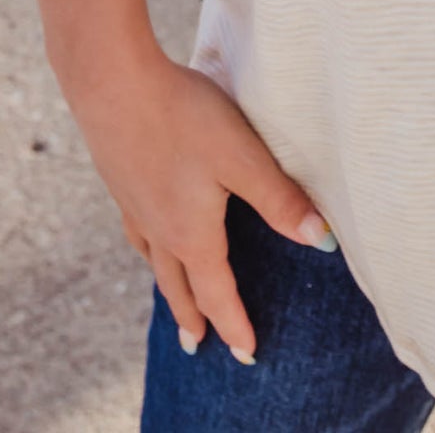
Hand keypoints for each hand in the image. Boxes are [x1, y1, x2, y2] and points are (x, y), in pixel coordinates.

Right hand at [67, 48, 336, 362]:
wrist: (112, 82)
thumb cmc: (183, 116)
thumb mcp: (241, 156)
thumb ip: (280, 199)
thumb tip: (322, 241)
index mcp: (191, 233)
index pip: (217, 293)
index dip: (235, 324)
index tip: (247, 354)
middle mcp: (159, 229)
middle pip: (179, 286)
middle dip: (194, 317)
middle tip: (199, 346)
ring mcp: (133, 205)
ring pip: (154, 260)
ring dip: (167, 286)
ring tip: (172, 296)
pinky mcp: (119, 179)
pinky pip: (137, 230)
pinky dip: (147, 247)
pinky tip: (146, 229)